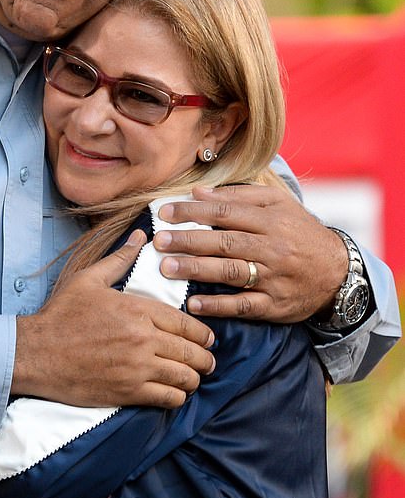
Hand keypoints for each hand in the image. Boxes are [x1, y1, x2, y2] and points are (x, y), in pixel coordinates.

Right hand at [13, 230, 215, 409]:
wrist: (37, 353)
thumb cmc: (61, 315)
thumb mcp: (89, 279)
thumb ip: (120, 259)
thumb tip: (141, 236)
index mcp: (138, 310)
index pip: (185, 323)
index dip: (202, 333)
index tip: (209, 339)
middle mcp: (143, 339)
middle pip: (191, 351)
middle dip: (205, 358)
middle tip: (207, 362)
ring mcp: (137, 368)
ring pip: (184, 377)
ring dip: (193, 378)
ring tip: (193, 378)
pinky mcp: (128, 392)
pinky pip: (168, 398)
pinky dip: (177, 397)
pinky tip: (175, 393)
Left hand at [154, 184, 347, 323]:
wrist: (338, 271)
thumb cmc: (300, 232)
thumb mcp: (278, 205)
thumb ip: (239, 196)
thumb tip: (198, 191)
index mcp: (270, 219)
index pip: (225, 212)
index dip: (193, 212)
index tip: (165, 213)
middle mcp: (272, 248)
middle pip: (224, 242)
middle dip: (188, 241)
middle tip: (159, 241)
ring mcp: (273, 278)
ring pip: (231, 273)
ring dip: (196, 270)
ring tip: (167, 268)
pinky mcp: (275, 305)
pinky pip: (244, 305)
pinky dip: (219, 305)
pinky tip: (194, 303)